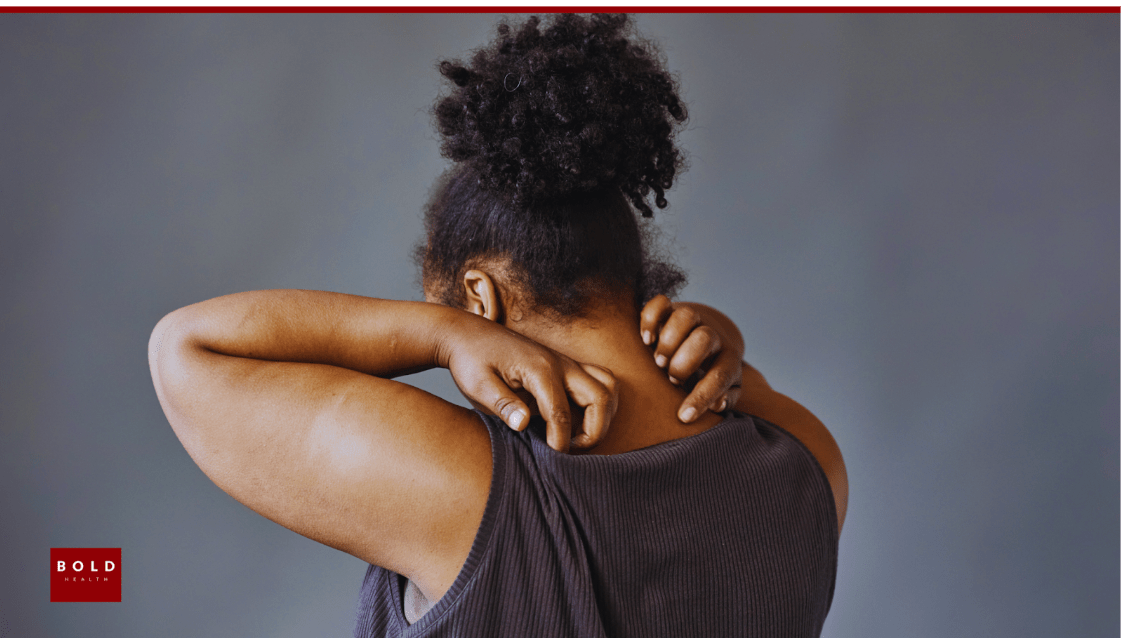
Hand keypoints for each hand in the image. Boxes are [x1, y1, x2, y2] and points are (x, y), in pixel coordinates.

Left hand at [442, 316, 618, 451]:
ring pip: (608, 387)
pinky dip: (598, 405)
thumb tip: (523, 424)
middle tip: (571, 450)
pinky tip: (576, 423)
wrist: (467, 334)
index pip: (561, 413)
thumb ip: (502, 405)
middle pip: (601, 397)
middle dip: (595, 430)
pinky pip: (598, 383)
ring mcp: (566, 363)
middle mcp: (560, 363)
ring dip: (603, 415)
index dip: (560, 442)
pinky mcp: (565, 367)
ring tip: (579, 438)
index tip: (552, 459)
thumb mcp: (478, 385)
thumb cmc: (471, 359)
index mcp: (539, 369)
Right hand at [639, 295, 743, 422]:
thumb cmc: (711, 374)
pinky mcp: (670, 309)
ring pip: (685, 316)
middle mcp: (712, 335)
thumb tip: (718, 404)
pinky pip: (661, 303)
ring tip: (658, 361)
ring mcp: (692, 320)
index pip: (720, 376)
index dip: (702, 397)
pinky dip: (650, 319)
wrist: (706, 339)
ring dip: (668, 341)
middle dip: (684, 362)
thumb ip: (725, 399)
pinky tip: (645, 339)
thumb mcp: (725, 389)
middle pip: (704, 338)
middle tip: (671, 378)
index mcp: (728, 358)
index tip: (684, 416)